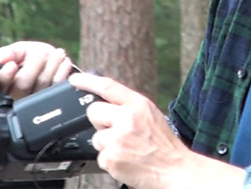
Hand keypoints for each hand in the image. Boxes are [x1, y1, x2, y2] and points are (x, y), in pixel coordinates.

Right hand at [0, 41, 72, 99]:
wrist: (52, 61)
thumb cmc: (32, 56)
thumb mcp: (19, 51)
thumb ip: (10, 52)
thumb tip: (2, 58)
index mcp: (4, 84)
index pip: (0, 83)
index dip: (5, 76)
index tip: (11, 65)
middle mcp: (17, 96)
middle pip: (22, 85)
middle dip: (32, 66)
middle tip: (40, 53)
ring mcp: (35, 101)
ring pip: (41, 85)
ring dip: (50, 66)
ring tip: (57, 53)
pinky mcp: (52, 100)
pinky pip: (57, 88)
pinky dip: (62, 72)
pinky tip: (64, 62)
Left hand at [69, 73, 244, 188]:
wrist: (175, 170)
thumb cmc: (164, 145)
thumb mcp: (150, 115)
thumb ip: (129, 106)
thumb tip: (105, 101)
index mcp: (138, 104)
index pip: (107, 86)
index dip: (87, 81)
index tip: (74, 80)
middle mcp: (127, 118)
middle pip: (93, 111)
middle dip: (100, 121)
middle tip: (116, 131)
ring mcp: (118, 138)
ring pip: (96, 137)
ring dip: (107, 144)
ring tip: (126, 149)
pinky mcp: (111, 157)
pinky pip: (100, 156)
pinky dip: (110, 161)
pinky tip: (125, 160)